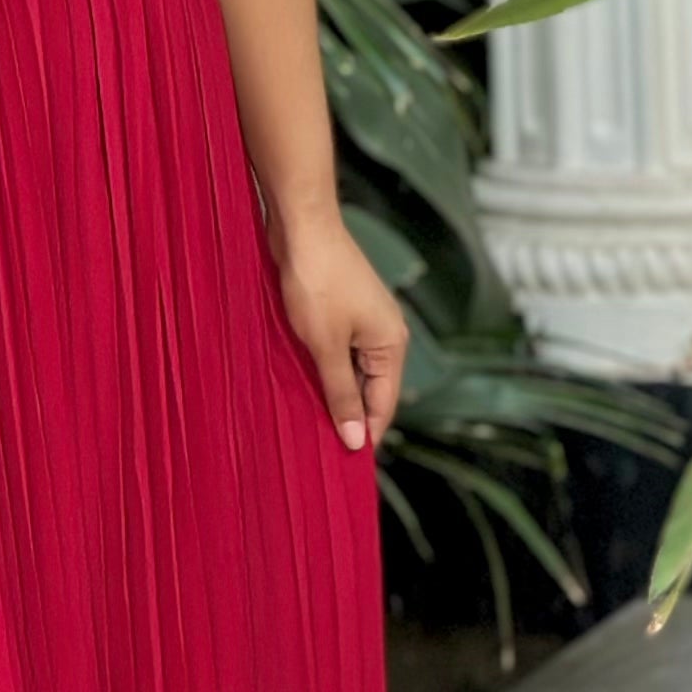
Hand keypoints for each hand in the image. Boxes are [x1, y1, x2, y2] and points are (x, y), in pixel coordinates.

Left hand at [270, 210, 405, 454]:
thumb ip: (340, 393)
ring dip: (331, 391)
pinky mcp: (342, 309)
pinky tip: (300, 380)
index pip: (384, 405)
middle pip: (370, 390)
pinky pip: (338, 350)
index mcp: (391, 345)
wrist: (303, 225)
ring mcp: (364, 320)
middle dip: (346, 415)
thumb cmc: (317, 280)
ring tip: (305, 418)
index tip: (342, 465)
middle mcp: (385, 334)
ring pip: (351, 370)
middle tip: (317, 447)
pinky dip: (323, 367)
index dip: (364, 435)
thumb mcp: (325, 346)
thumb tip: (356, 438)